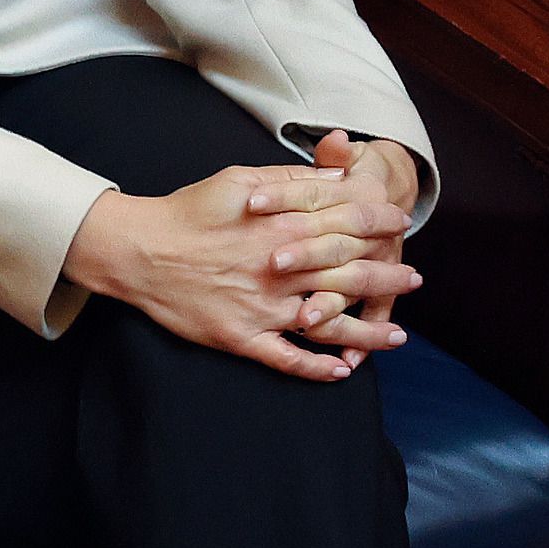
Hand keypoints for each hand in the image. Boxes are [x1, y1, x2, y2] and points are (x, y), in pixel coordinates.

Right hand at [64, 155, 417, 380]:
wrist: (135, 249)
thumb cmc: (185, 211)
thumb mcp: (237, 180)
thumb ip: (290, 180)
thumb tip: (338, 176)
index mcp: (281, 227)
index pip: (347, 224)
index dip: (379, 223)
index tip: (400, 223)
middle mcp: (280, 269)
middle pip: (350, 275)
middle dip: (388, 276)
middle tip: (414, 277)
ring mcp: (262, 307)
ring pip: (329, 323)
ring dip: (368, 332)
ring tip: (397, 336)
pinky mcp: (241, 335)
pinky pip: (286, 357)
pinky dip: (316, 368)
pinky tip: (342, 371)